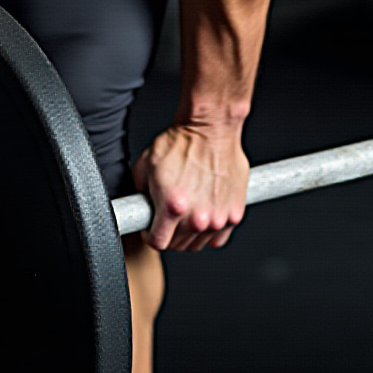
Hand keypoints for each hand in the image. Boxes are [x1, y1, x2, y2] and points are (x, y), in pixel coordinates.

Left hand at [131, 120, 250, 250]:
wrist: (212, 127)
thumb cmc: (182, 141)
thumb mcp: (145, 165)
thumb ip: (140, 193)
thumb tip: (138, 206)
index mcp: (172, 207)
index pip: (158, 242)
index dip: (150, 235)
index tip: (152, 228)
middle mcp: (197, 217)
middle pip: (177, 244)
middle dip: (169, 233)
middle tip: (169, 217)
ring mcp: (218, 217)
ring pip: (197, 243)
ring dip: (190, 234)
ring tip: (187, 214)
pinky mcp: (235, 213)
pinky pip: (218, 238)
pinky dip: (210, 232)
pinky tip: (204, 217)